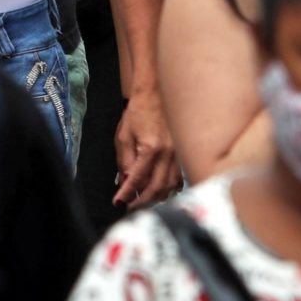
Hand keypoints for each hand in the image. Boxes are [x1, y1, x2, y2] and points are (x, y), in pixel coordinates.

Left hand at [113, 91, 180, 209]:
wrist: (155, 95)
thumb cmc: (138, 112)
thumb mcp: (124, 136)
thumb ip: (124, 161)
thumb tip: (124, 181)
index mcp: (150, 149)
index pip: (137, 179)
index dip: (126, 193)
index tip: (118, 202)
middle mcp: (167, 154)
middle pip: (156, 188)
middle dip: (142, 201)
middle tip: (130, 206)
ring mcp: (177, 155)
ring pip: (170, 187)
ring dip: (156, 198)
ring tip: (143, 201)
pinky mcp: (181, 154)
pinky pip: (178, 178)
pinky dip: (169, 189)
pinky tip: (161, 192)